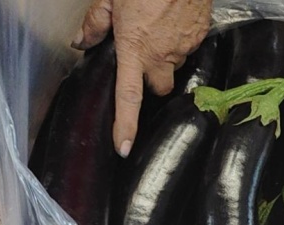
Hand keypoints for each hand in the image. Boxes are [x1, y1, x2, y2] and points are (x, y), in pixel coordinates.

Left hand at [74, 0, 211, 156]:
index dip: (125, 124)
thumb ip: (96, 23)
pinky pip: (189, 46)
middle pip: (159, 87)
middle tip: (143, 59)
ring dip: (166, 56)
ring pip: (175, 65)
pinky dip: (180, 39)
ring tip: (158, 28)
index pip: (128, 96)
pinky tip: (173, 19)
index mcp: (135, 49)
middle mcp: (162, 54)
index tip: (124, 147)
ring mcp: (185, 46)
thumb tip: (82, 42)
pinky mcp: (201, 34)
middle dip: (152, 80)